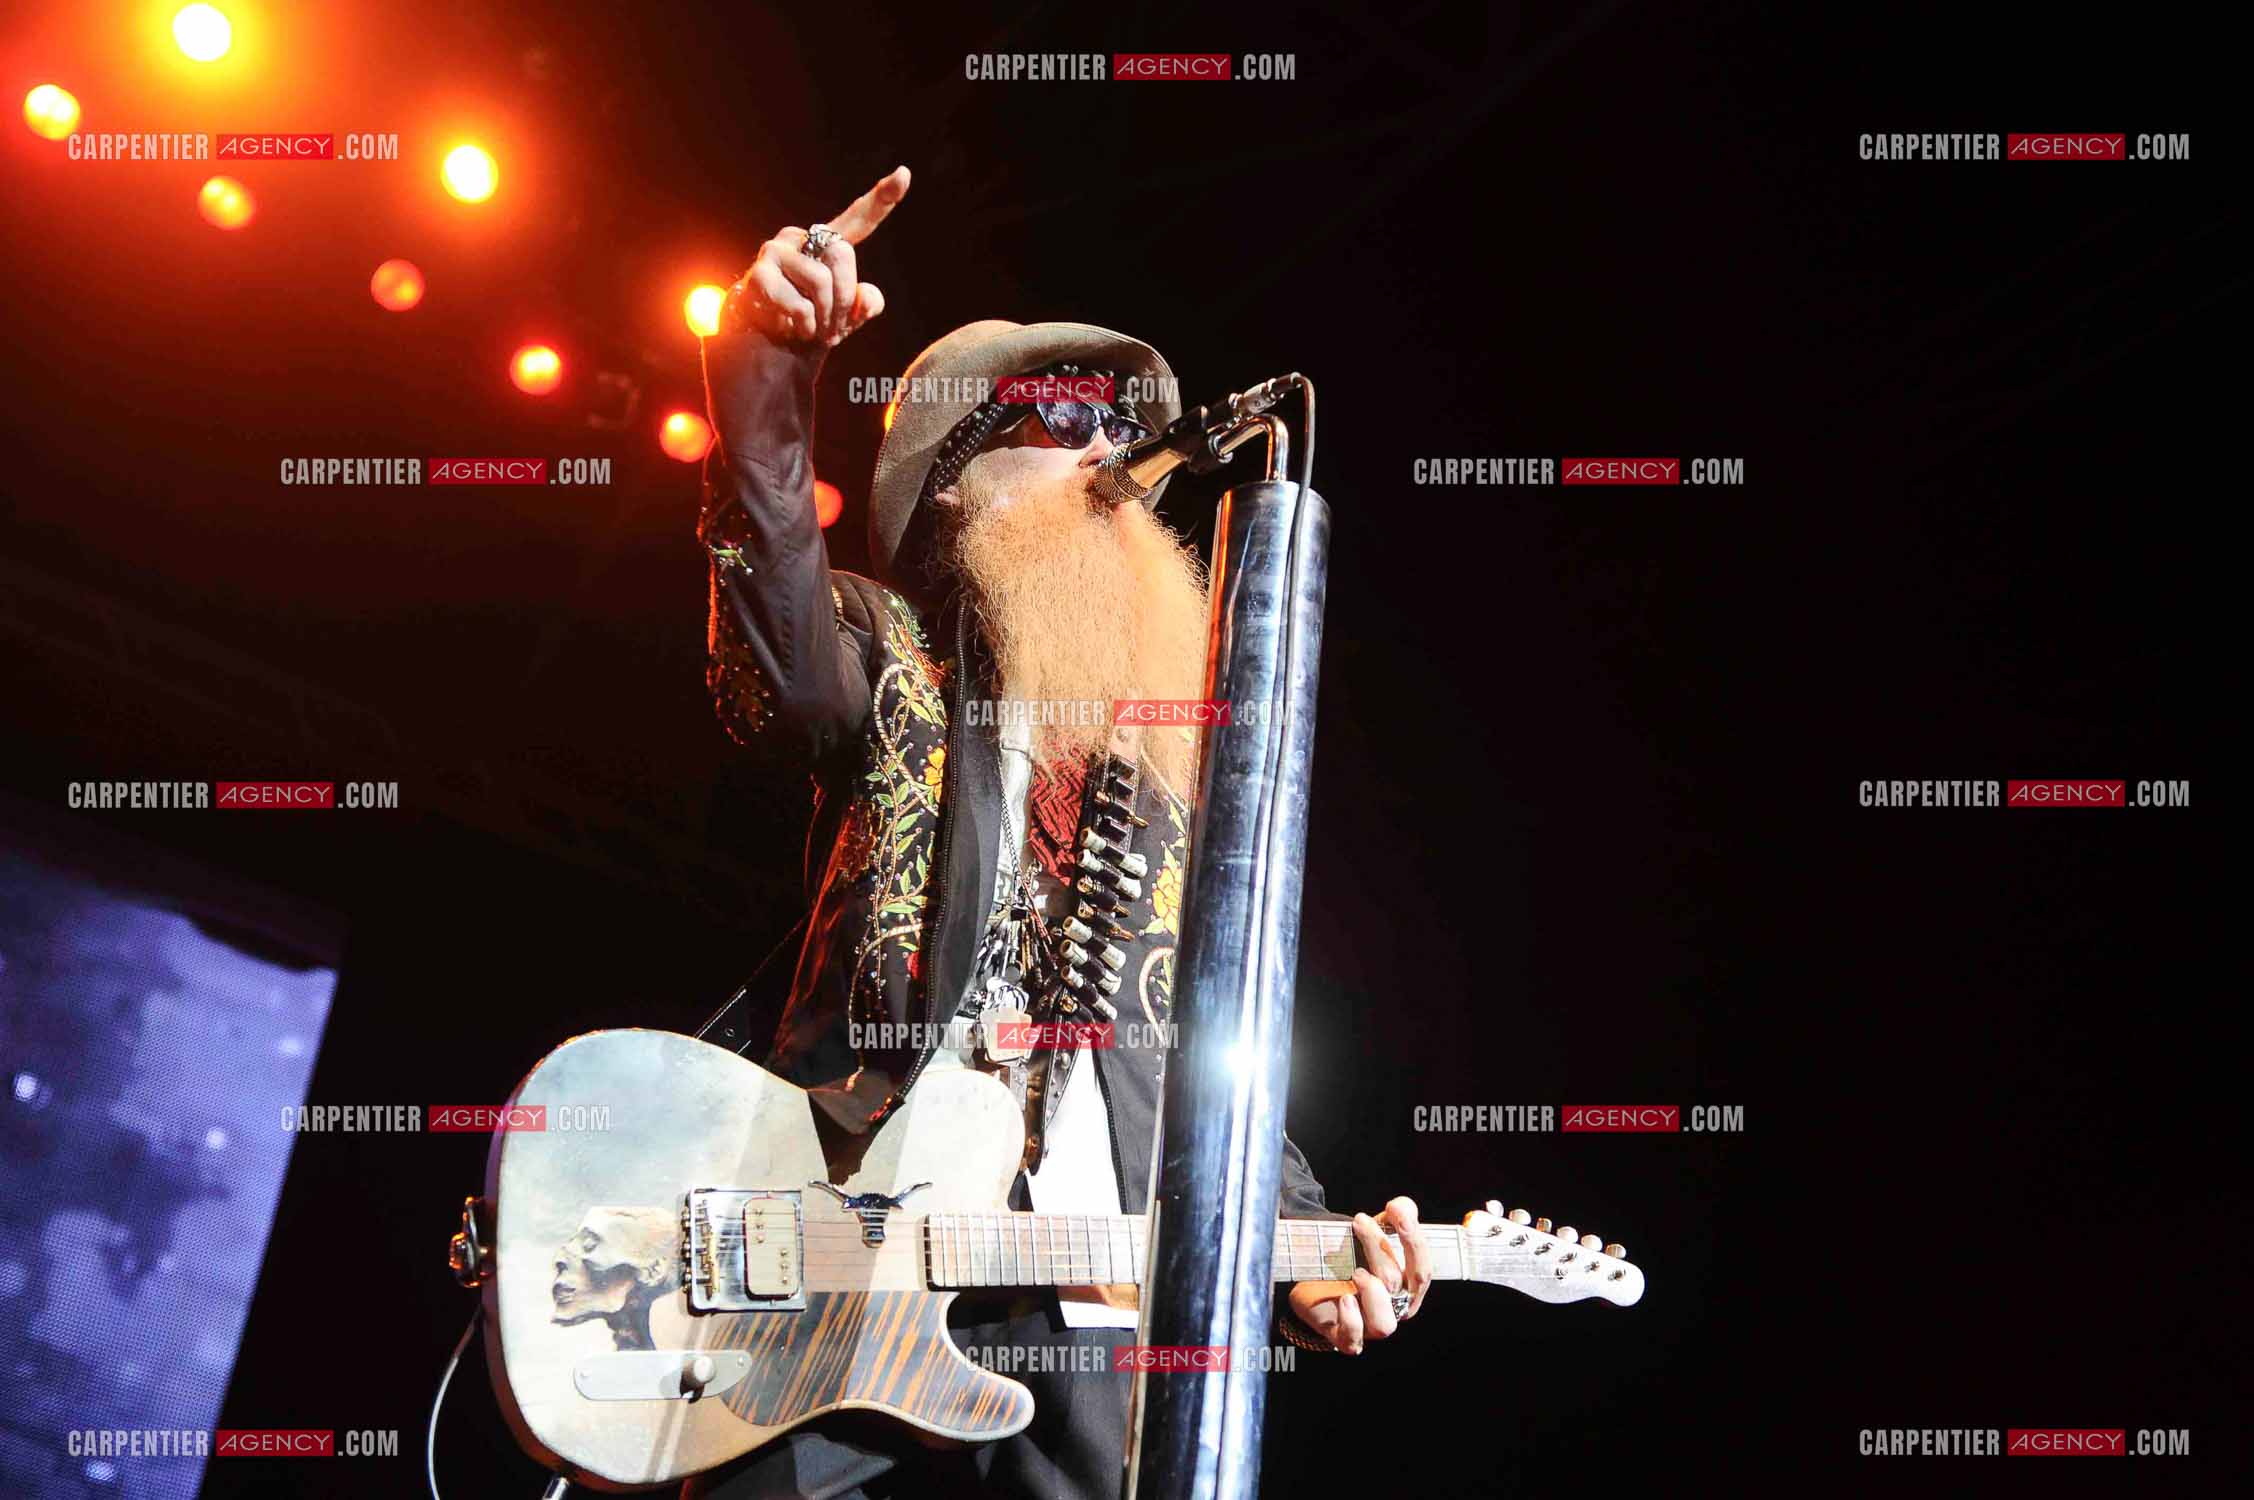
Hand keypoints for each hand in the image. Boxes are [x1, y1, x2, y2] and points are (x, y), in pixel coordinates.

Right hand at [723, 165, 910, 347]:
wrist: (764, 339)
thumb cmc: (809, 320)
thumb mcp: (845, 317)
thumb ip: (865, 305)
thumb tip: (864, 299)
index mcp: (826, 243)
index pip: (858, 219)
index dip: (883, 198)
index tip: (904, 174)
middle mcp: (800, 238)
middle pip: (842, 254)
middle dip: (844, 299)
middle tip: (833, 327)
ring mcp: (776, 252)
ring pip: (821, 281)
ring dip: (824, 318)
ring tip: (813, 329)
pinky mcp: (760, 274)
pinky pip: (799, 305)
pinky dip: (805, 326)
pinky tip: (793, 328)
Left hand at [1284, 1196, 1431, 1354]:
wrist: (1317, 1284)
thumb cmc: (1355, 1258)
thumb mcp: (1378, 1233)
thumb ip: (1397, 1216)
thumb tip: (1402, 1206)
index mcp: (1409, 1286)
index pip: (1423, 1268)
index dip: (1413, 1239)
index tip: (1394, 1210)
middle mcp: (1395, 1309)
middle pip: (1399, 1285)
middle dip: (1380, 1249)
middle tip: (1359, 1221)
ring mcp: (1371, 1326)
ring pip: (1384, 1323)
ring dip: (1373, 1294)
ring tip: (1356, 1270)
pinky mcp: (1345, 1337)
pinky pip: (1353, 1340)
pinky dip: (1352, 1320)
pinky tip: (1345, 1299)